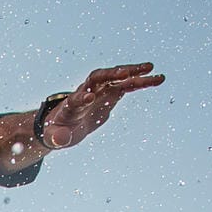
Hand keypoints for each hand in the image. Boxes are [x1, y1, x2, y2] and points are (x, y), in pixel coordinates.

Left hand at [39, 63, 164, 150]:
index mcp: (71, 105)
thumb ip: (57, 137)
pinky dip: (141, 82)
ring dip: (134, 74)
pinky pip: (127, 85)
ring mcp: (100, 91)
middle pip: (98, 78)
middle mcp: (86, 92)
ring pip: (117, 79)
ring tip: (154, 72)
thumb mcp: (54, 136)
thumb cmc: (57, 130)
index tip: (88, 98)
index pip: (75, 98)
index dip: (81, 98)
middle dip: (111, 75)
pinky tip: (157, 79)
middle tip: (126, 73)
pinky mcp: (111, 94)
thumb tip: (60, 140)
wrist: (65, 123)